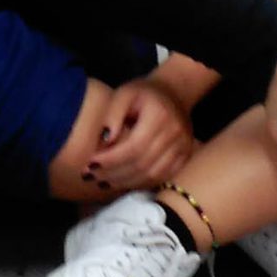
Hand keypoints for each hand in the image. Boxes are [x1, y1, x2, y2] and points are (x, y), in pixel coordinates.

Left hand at [86, 77, 194, 191]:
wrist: (174, 92)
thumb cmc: (143, 92)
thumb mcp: (124, 93)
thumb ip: (112, 114)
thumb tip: (105, 142)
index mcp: (160, 115)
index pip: (133, 147)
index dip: (110, 159)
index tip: (90, 164)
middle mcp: (175, 133)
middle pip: (142, 164)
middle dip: (114, 173)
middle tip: (91, 176)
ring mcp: (183, 146)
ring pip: (152, 175)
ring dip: (125, 182)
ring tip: (103, 182)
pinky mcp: (186, 156)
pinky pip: (162, 177)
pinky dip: (141, 183)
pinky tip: (123, 181)